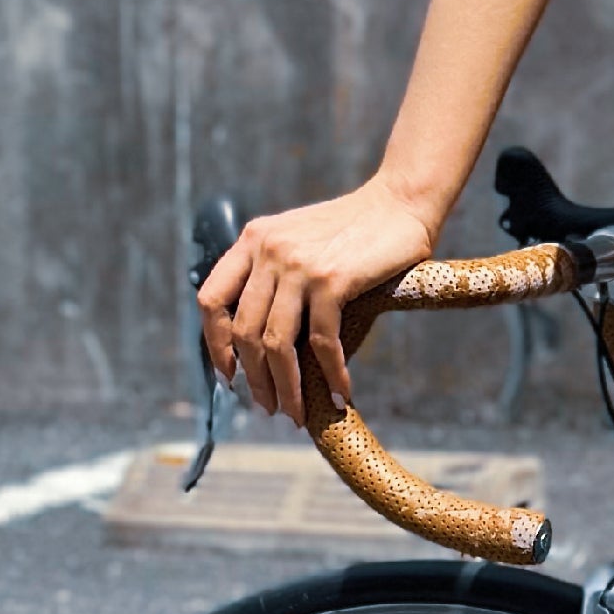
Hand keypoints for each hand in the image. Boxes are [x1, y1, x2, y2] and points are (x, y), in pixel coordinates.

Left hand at [196, 178, 434, 425]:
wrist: (402, 201)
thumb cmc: (356, 226)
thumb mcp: (299, 237)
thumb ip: (273, 270)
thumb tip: (258, 336)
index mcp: (253, 239)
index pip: (211, 300)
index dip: (214, 344)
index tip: (230, 375)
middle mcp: (269, 251)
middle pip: (243, 331)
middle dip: (253, 378)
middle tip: (269, 406)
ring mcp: (300, 266)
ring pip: (276, 343)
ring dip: (286, 387)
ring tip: (296, 412)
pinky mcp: (333, 280)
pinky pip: (322, 341)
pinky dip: (330, 374)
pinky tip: (341, 393)